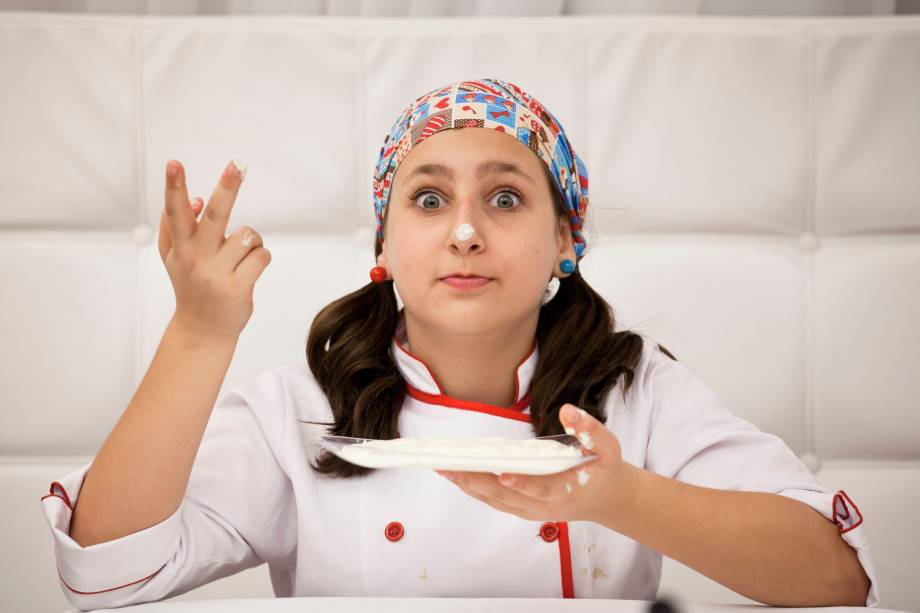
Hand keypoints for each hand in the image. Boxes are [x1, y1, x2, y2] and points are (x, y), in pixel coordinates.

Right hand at [158, 159, 270, 338]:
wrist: (202, 329)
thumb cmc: (191, 285)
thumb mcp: (174, 257)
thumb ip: (174, 227)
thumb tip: (195, 200)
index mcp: (181, 246)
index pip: (175, 211)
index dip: (174, 186)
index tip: (174, 163)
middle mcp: (196, 257)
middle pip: (216, 215)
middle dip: (227, 188)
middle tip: (238, 165)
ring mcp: (217, 273)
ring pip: (248, 235)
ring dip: (252, 240)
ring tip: (241, 255)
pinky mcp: (237, 287)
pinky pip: (261, 256)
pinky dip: (260, 258)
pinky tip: (248, 270)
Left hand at [435, 403, 636, 523]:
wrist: (605, 499)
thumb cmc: (603, 469)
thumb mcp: (608, 447)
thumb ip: (590, 429)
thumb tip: (568, 411)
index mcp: (567, 490)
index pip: (542, 489)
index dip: (523, 483)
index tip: (504, 474)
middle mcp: (545, 505)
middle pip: (506, 496)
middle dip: (476, 481)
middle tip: (450, 466)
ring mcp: (531, 510)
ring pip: (495, 500)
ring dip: (468, 486)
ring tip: (444, 469)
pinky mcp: (522, 509)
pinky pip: (494, 501)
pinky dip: (474, 489)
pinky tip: (457, 476)